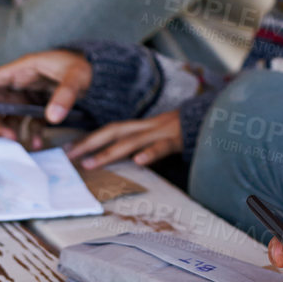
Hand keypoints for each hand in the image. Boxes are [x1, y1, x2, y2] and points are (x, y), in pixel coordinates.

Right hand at [0, 49, 91, 145]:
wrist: (103, 73)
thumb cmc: (87, 65)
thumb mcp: (77, 77)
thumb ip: (64, 95)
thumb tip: (52, 117)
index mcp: (23, 69)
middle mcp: (22, 82)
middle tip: (6, 138)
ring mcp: (30, 95)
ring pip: (11, 115)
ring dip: (12, 130)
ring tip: (18, 144)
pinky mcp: (40, 106)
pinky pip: (28, 121)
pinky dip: (30, 133)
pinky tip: (37, 143)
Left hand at [67, 111, 182, 168]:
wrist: (217, 118)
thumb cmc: (185, 133)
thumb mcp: (160, 137)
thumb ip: (142, 146)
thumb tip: (122, 161)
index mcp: (142, 126)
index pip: (110, 130)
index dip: (88, 138)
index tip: (65, 150)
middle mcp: (147, 127)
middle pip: (113, 132)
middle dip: (88, 143)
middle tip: (67, 157)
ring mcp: (162, 131)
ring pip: (131, 140)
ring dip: (109, 152)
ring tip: (91, 163)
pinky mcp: (177, 139)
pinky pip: (162, 146)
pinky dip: (150, 153)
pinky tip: (139, 162)